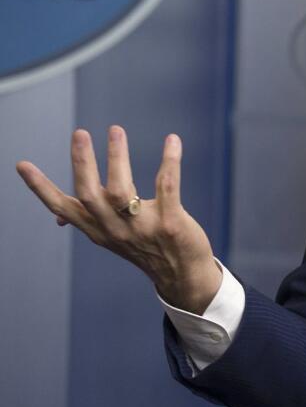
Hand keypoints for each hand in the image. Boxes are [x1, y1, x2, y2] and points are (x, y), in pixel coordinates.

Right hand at [15, 126, 220, 313]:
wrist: (182, 276)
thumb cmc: (146, 248)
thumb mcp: (111, 238)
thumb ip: (89, 222)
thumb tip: (57, 218)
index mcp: (97, 229)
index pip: (63, 208)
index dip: (41, 188)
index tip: (22, 165)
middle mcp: (114, 229)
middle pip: (90, 195)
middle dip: (82, 163)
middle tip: (80, 133)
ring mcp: (142, 228)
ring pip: (123, 191)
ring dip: (117, 158)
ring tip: (115, 130)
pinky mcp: (171, 224)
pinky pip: (167, 188)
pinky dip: (169, 162)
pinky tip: (172, 140)